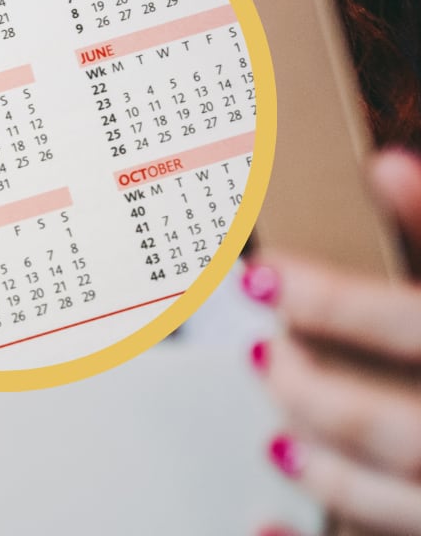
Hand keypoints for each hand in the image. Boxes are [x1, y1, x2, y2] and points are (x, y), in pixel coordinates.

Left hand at [251, 147, 420, 533]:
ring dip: (328, 472)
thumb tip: (383, 165)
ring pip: (405, 505)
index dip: (335, 302)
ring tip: (276, 436)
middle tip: (262, 355)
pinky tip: (266, 522)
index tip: (260, 277)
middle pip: (404, 433)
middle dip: (318, 396)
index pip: (417, 325)